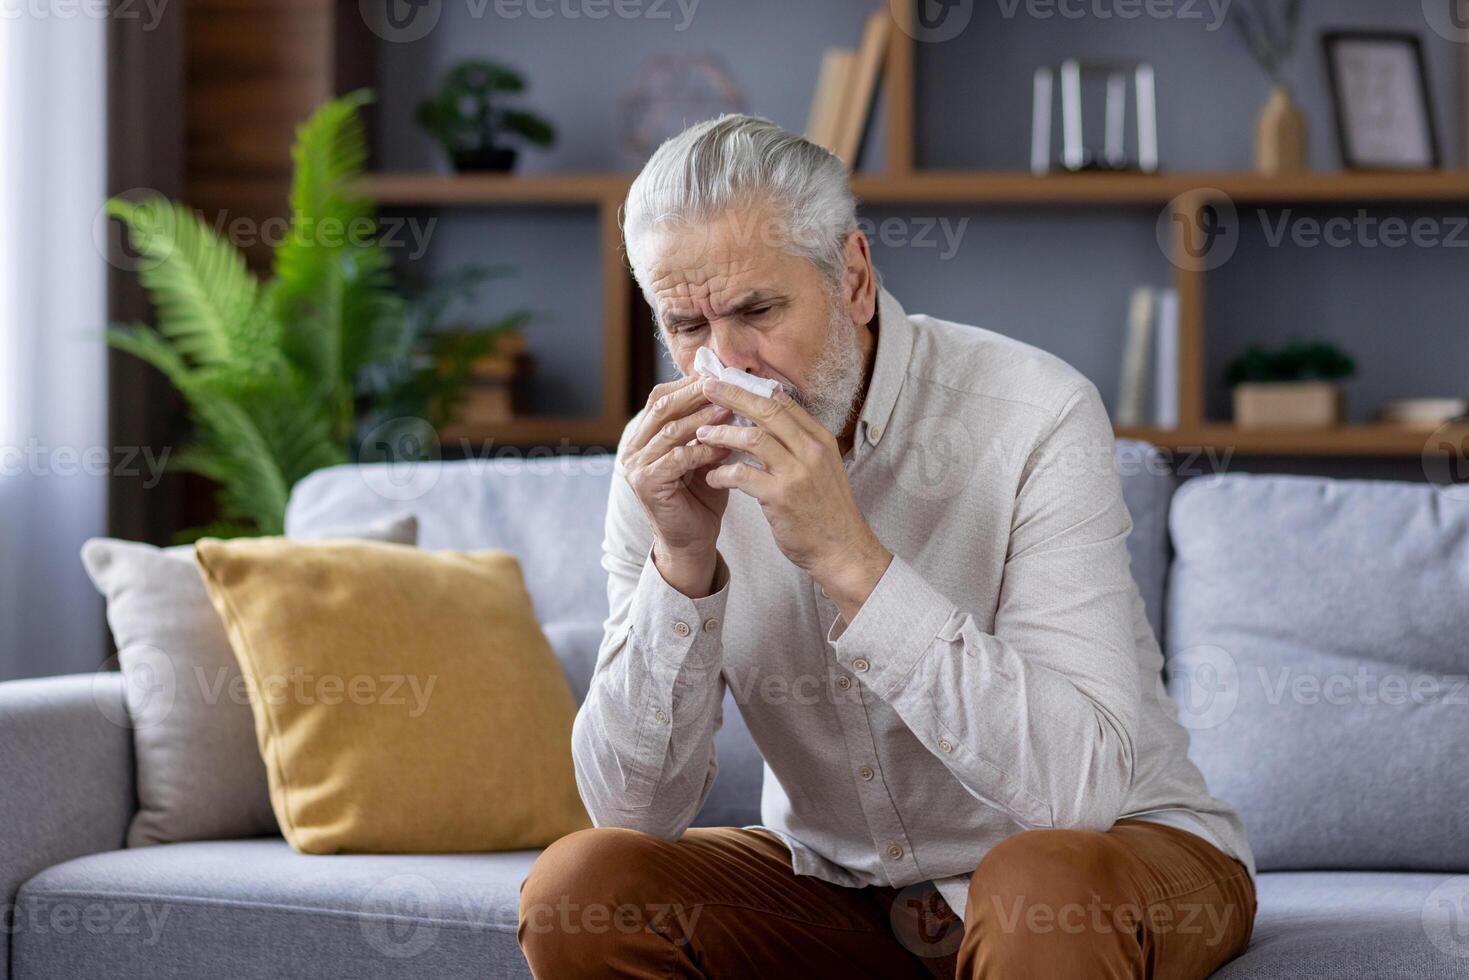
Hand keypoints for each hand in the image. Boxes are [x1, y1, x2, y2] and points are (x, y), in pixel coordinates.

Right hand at [621, 374, 734, 594]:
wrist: (692, 540)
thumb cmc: (702, 495)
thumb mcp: (705, 452)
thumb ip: (709, 425)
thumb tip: (731, 391)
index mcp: (644, 434)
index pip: (663, 396)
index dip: (690, 383)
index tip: (720, 374)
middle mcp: (634, 446)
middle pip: (663, 406)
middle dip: (696, 394)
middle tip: (726, 385)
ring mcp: (635, 465)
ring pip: (670, 430)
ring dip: (702, 419)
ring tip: (730, 410)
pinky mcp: (646, 484)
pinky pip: (676, 458)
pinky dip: (701, 450)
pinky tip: (724, 446)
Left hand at [693, 378, 891, 617]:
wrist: (843, 549)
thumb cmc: (826, 510)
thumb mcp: (821, 467)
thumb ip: (798, 443)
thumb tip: (766, 421)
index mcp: (820, 438)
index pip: (782, 400)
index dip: (751, 387)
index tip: (727, 380)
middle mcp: (811, 449)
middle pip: (765, 409)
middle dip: (731, 396)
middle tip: (705, 387)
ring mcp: (797, 472)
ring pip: (751, 438)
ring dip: (721, 434)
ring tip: (701, 435)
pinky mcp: (781, 497)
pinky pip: (742, 475)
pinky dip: (722, 473)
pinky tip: (711, 476)